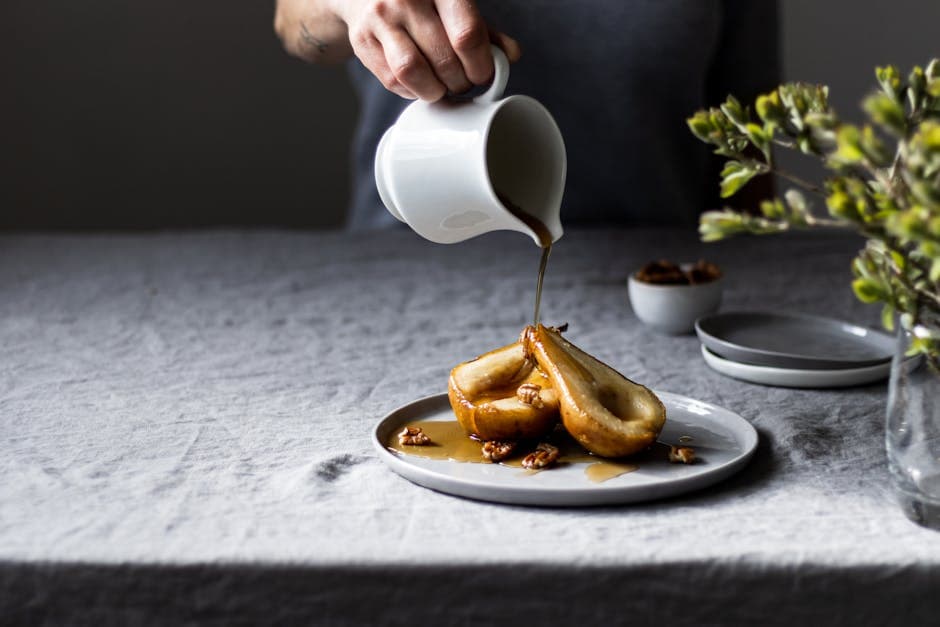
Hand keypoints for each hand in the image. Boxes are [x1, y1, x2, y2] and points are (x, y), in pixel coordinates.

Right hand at [333, 0, 520, 100]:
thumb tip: (510, 55)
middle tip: (463, 82)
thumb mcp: (454, 5)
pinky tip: (419, 82)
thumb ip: (483, 30)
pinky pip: (392, 81)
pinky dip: (411, 91)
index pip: (467, 35)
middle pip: (444, 59)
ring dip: (434, 90)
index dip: (480, 65)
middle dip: (460, 81)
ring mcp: (381, 19)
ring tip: (441, 86)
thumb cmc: (420, 1)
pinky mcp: (363, 41)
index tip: (483, 74)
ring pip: (414, 72)